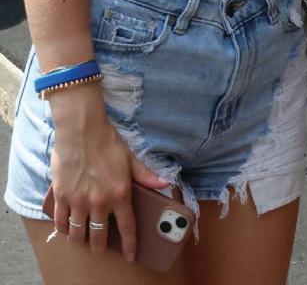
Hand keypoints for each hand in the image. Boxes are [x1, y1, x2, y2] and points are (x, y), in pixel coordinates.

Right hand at [49, 91, 168, 262]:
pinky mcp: (61, 196)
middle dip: (100, 246)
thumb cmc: (107, 141)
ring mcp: (78, 200)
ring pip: (78, 233)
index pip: (127, 227)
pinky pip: (61, 221)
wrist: (81, 130)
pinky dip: (64, 228)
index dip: (130, 245)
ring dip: (81, 239)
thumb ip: (145, 175)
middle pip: (98, 236)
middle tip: (100, 248)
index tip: (131, 256)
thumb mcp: (130, 158)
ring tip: (82, 238)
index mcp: (120, 193)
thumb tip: (165, 183)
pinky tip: (67, 228)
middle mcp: (99, 202)